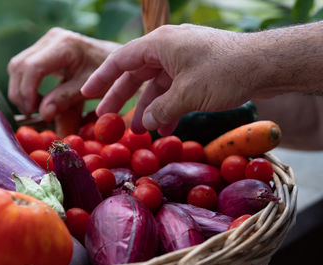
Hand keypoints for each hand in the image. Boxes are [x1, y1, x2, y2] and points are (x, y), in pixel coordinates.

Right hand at [8, 27, 120, 121]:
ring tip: (35, 108)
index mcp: (65, 45)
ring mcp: (47, 40)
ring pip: (17, 65)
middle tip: (31, 114)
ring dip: (20, 89)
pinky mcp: (45, 47)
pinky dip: (26, 84)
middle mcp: (52, 38)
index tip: (32, 112)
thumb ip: (65, 101)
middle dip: (20, 93)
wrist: (118, 61)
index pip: (33, 67)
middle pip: (19, 65)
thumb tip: (43, 114)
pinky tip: (38, 99)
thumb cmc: (109, 76)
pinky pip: (24, 65)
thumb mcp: (89, 90)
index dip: (27, 92)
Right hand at [81, 24, 256, 135]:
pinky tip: (165, 128)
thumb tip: (145, 124)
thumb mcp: (187, 94)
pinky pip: (173, 90)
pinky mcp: (196, 72)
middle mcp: (168, 49)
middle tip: (106, 118)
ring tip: (139, 132)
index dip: (102, 78)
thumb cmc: (224, 72)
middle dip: (122, 98)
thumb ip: (161, 110)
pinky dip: (168, 108)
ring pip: (156, 86)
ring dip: (147, 109)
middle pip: (136, 74)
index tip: (88, 93)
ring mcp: (182, 60)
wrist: (265, 65)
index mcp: (160, 44)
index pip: (121, 60)